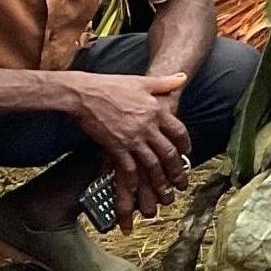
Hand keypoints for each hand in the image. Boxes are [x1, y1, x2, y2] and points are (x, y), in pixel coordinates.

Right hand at [72, 70, 190, 212]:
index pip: (179, 131)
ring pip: (152, 164)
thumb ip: (165, 82)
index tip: (186, 153)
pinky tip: (137, 191)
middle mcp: (148, 126)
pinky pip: (128, 168)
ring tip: (165, 194)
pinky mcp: (115, 147)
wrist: (84, 93)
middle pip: (168, 152)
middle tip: (181, 183)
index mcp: (157, 110)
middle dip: (177, 170)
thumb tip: (182, 77)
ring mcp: (132, 138)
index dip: (185, 144)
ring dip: (160, 181)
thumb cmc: (112, 85)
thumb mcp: (142, 81)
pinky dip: (133, 181)